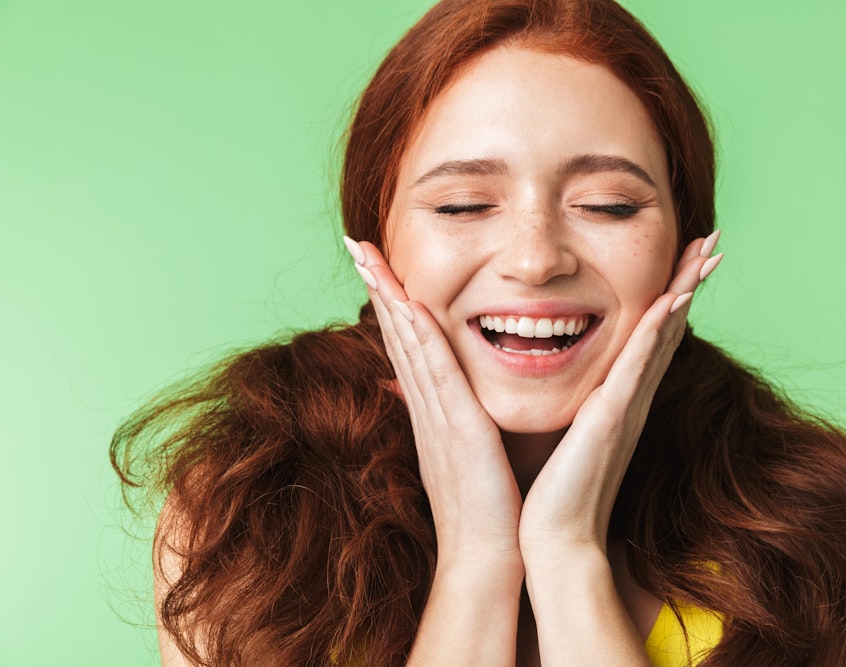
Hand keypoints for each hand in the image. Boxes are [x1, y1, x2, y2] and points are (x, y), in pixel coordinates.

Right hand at [344, 237, 522, 569]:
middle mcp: (426, 407)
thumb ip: (451, 422)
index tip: (376, 264)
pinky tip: (407, 303)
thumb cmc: (487, 509)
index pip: (407, 345)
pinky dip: (418, 336)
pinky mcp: (457, 428)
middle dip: (377, 286)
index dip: (389, 302)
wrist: (489, 558)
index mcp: (432, 410)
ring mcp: (437, 416)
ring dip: (387, 296)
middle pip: (396, 334)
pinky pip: (435, 372)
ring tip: (366, 254)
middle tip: (355, 242)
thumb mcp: (464, 457)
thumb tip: (434, 403)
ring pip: (408, 343)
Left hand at [518, 232, 722, 553]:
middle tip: (714, 239)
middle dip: (690, 279)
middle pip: (668, 325)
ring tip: (709, 250)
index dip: (669, 294)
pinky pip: (641, 363)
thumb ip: (574, 406)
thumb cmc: (555, 490)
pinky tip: (675, 297)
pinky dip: (658, 328)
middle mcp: (631, 396)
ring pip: (663, 334)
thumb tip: (568, 386)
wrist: (554, 537)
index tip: (684, 256)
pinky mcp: (614, 417)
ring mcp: (628, 404)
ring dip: (686, 289)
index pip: (649, 335)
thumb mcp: (566, 433)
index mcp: (618, 397)